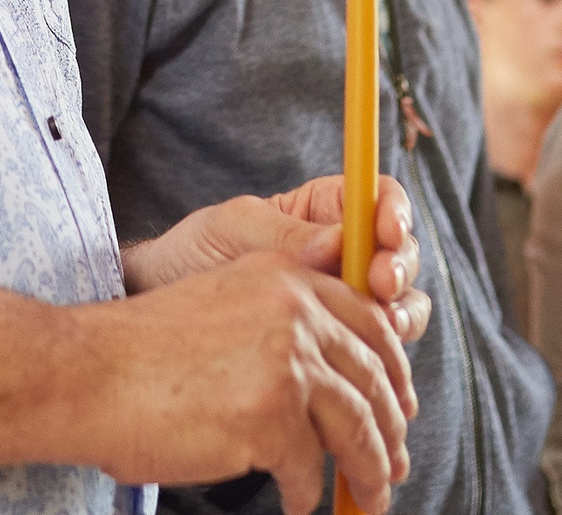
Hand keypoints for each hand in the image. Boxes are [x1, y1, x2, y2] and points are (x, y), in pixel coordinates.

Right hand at [79, 251, 415, 514]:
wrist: (89, 374)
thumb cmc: (144, 352)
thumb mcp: (224, 304)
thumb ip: (280, 320)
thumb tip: (337, 380)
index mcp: (284, 275)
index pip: (367, 321)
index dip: (393, 370)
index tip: (401, 406)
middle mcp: (294, 309)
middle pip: (372, 377)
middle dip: (390, 430)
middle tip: (394, 466)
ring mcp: (287, 360)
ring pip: (357, 426)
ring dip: (369, 470)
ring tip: (367, 497)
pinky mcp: (272, 415)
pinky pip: (309, 468)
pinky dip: (305, 493)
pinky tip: (294, 502)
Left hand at [123, 176, 430, 344]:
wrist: (160, 306)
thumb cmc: (194, 254)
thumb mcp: (232, 229)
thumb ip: (285, 234)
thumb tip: (338, 242)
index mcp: (324, 209)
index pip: (379, 199)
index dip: (393, 213)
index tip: (385, 232)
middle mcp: (345, 254)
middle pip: (400, 254)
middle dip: (399, 266)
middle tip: (379, 283)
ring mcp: (346, 301)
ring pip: (400, 303)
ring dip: (400, 313)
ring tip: (382, 325)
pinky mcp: (340, 344)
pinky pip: (377, 347)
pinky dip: (383, 355)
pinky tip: (369, 362)